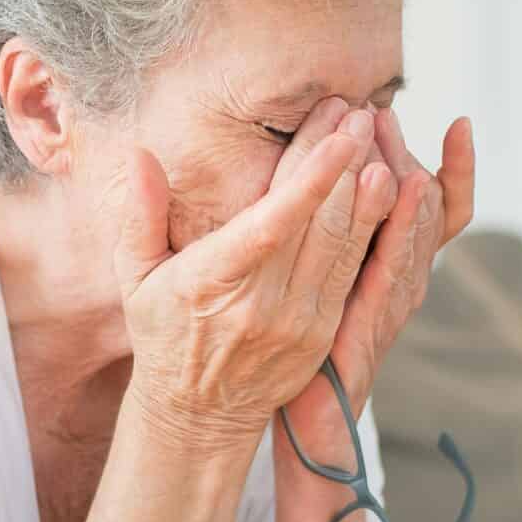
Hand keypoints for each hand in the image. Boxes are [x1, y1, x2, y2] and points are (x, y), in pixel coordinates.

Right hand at [113, 118, 393, 450]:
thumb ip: (139, 215)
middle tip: (359, 110)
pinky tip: (386, 192)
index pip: (272, 222)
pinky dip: (376, 229)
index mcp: (214, 282)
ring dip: (369, 191)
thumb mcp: (135, 276)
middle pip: (317, 222)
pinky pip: (356, 273)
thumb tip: (139, 155)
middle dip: (344, 163)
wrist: (197, 412)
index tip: (336, 130)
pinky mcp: (323, 333)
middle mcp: (262, 304)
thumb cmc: (162, 330)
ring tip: (382, 139)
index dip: (310, 176)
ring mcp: (299, 322)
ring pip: (345, 245)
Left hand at [272, 96, 474, 458]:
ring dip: (404, 173)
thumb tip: (318, 176)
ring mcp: (397, 302)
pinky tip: (403, 185)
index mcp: (391, 265)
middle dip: (402, 153)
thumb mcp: (321, 282)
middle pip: (422, 204)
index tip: (414, 114)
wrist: (307, 424)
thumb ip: (326, 231)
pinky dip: (406, 224)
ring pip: (416, 227)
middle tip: (379, 109)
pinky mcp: (376, 323)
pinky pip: (397, 267)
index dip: (442, 163)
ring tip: (388, 130)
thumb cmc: (305, 351)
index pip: (435, 204)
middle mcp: (404, 279)